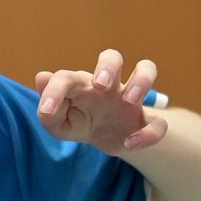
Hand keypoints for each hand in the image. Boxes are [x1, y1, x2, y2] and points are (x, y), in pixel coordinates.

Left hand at [35, 49, 168, 156]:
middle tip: (100, 85)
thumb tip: (42, 77)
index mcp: (81, 85)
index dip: (55, 90)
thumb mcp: (58, 124)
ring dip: (140, 81)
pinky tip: (131, 144)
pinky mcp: (145, 119)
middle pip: (112, 57)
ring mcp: (129, 98)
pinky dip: (149, 134)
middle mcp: (108, 85)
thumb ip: (48, 109)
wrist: (104, 139)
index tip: (48, 111)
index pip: (67, 77)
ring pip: (146, 69)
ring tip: (129, 101)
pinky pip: (158, 122)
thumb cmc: (77, 122)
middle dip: (107, 66)